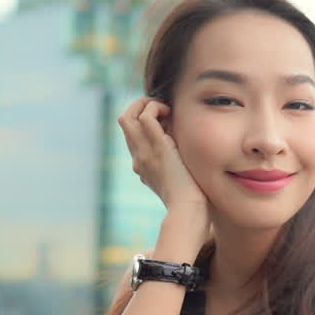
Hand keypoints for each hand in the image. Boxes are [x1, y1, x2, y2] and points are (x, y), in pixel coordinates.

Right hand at [117, 97, 209, 217]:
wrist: (188, 209)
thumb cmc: (190, 199)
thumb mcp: (179, 180)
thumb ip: (177, 166)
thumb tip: (185, 154)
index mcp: (142, 164)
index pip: (132, 135)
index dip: (144, 121)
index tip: (165, 121)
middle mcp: (138, 156)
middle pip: (124, 122)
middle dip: (140, 107)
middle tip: (162, 109)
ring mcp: (144, 152)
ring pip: (127, 117)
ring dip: (145, 105)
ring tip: (165, 109)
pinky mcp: (157, 148)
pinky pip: (146, 117)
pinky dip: (155, 108)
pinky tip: (170, 114)